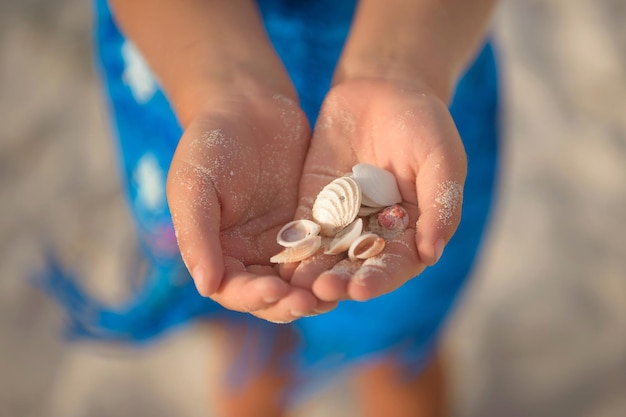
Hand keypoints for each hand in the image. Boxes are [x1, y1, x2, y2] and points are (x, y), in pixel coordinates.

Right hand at [167, 93, 335, 322]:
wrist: (248, 105)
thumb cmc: (210, 142)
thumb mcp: (194, 184)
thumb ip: (196, 234)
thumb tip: (205, 287)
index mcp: (217, 252)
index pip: (232, 290)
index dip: (251, 297)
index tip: (274, 291)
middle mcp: (250, 256)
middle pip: (270, 295)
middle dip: (289, 303)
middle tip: (311, 302)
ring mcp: (283, 244)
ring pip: (300, 281)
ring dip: (316, 292)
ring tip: (335, 293)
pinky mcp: (312, 227)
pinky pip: (324, 252)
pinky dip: (335, 263)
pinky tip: (353, 265)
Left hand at [284, 79, 466, 301]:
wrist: (383, 87)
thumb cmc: (422, 123)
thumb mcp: (441, 159)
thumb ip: (440, 205)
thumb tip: (431, 254)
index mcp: (412, 231)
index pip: (396, 265)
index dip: (380, 279)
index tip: (361, 290)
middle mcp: (377, 234)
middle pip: (358, 267)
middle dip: (341, 281)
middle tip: (323, 291)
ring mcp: (344, 221)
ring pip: (328, 255)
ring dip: (313, 272)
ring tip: (296, 286)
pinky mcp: (316, 206)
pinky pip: (305, 230)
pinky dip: (294, 247)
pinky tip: (279, 262)